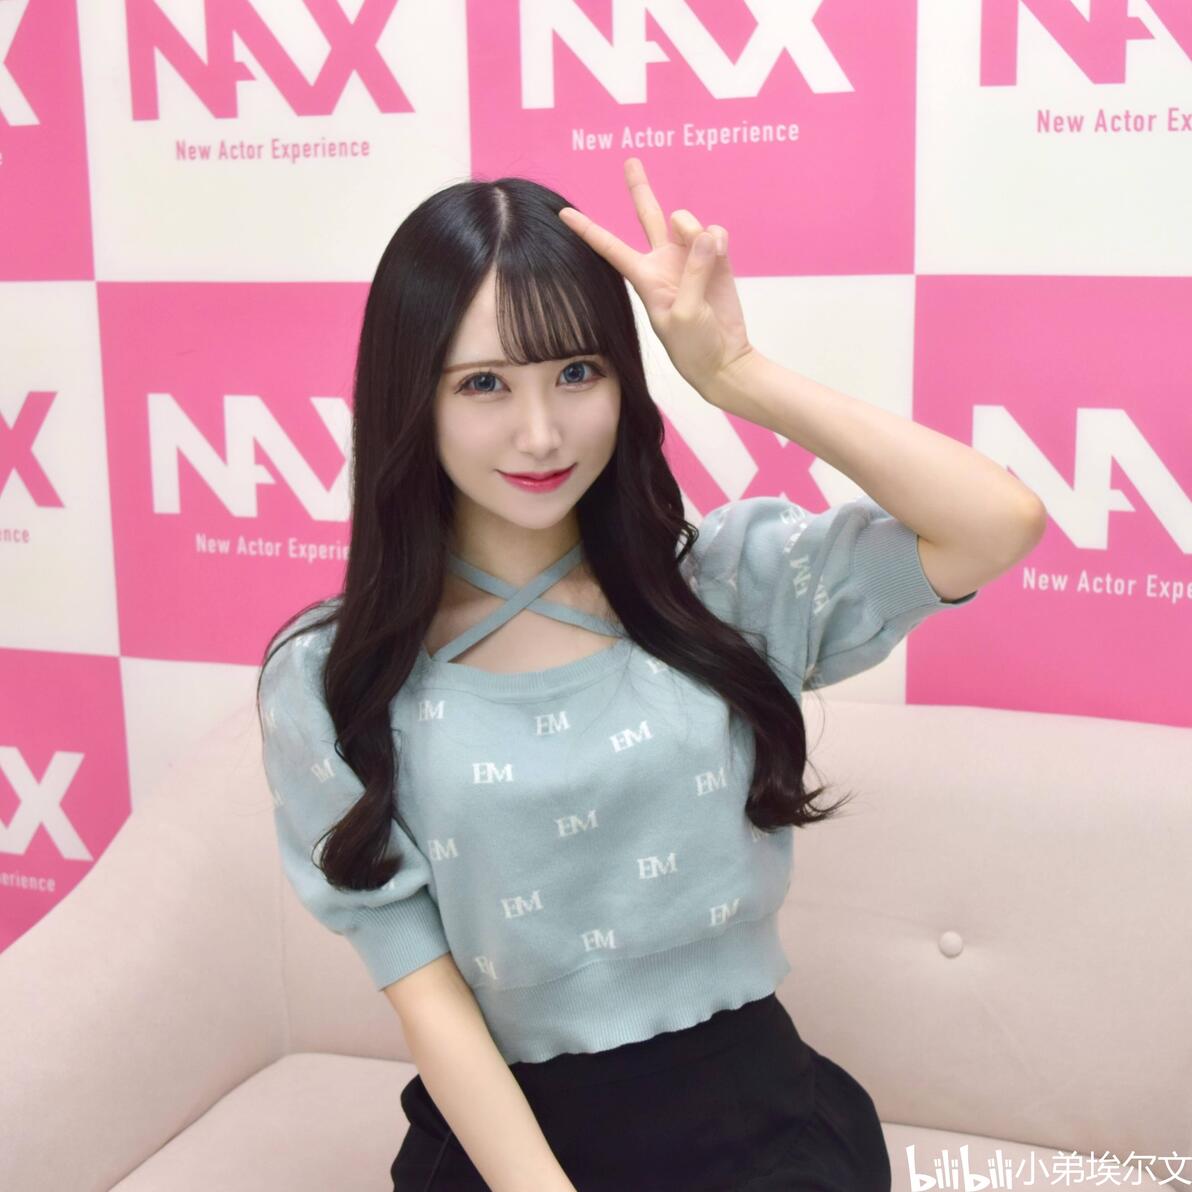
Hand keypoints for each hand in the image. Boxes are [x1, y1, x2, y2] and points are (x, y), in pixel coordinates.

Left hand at [557, 157, 753, 397]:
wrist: (725, 359)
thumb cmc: (694, 346)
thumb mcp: (685, 314)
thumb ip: (694, 272)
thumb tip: (706, 234)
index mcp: (644, 277)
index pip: (609, 247)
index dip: (587, 229)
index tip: (563, 213)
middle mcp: (663, 261)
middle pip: (647, 215)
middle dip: (639, 188)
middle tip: (630, 161)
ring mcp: (690, 257)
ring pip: (687, 220)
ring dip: (695, 231)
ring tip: (706, 257)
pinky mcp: (716, 258)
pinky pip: (715, 231)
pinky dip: (718, 240)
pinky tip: (720, 255)